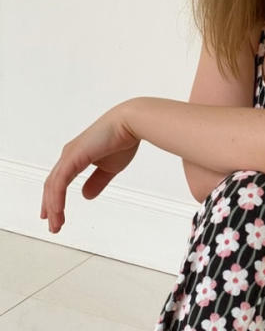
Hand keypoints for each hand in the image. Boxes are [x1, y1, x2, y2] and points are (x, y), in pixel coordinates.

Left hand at [40, 101, 140, 233]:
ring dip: (53, 207)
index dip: (54, 199)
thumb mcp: (109, 168)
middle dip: (51, 207)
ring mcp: (69, 156)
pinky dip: (57, 198)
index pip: (59, 181)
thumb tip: (85, 196)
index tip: (54, 214)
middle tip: (53, 225)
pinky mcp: (73, 157)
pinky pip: (60, 182)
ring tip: (57, 224)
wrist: (130, 123)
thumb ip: (96, 182)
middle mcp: (68, 155)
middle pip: (52, 186)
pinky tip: (58, 211)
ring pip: (53, 186)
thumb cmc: (123, 140)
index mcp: (76, 156)